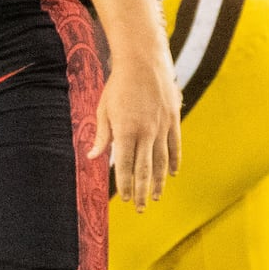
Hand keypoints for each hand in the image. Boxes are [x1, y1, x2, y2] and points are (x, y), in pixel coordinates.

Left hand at [92, 52, 181, 209]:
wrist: (143, 61)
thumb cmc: (118, 85)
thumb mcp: (104, 109)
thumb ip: (102, 136)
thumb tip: (93, 157)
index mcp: (126, 130)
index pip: (125, 166)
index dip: (124, 184)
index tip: (123, 197)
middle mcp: (146, 132)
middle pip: (144, 169)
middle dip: (140, 191)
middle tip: (138, 208)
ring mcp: (162, 126)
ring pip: (161, 161)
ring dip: (157, 182)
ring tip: (155, 197)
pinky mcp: (173, 119)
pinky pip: (175, 146)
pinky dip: (174, 162)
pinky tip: (171, 174)